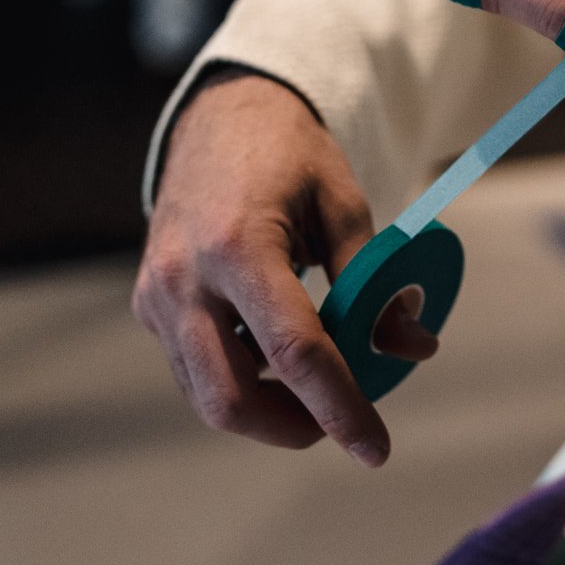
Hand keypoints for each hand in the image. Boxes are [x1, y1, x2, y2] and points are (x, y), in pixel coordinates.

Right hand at [132, 70, 436, 465]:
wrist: (221, 115)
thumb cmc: (290, 156)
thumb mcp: (344, 204)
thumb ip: (375, 283)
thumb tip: (415, 348)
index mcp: (239, 245)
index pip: (295, 352)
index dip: (340, 408)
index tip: (376, 449)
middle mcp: (185, 278)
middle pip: (231, 398)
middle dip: (292, 427)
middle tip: (341, 423)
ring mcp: (157, 295)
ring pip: (206, 394)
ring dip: (266, 410)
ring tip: (316, 385)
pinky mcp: (149, 304)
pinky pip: (194, 369)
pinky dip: (240, 381)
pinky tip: (276, 358)